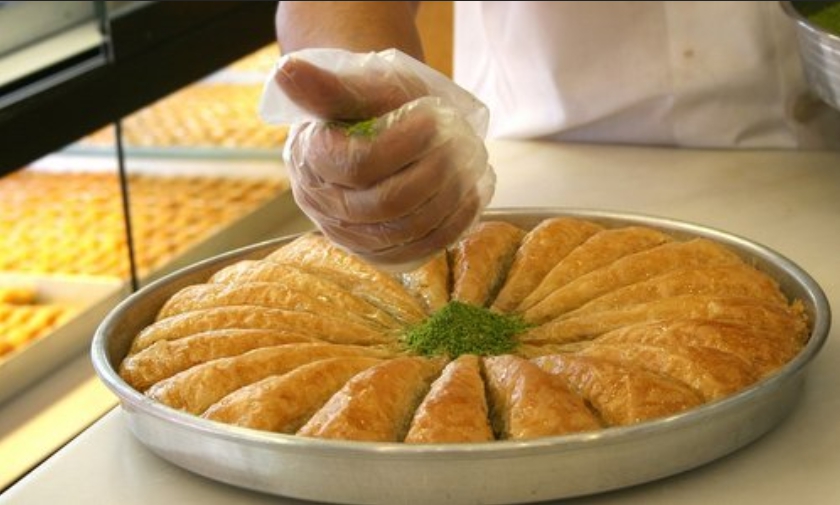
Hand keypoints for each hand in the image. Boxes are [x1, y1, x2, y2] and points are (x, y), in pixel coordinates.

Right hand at [274, 52, 493, 267]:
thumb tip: (286, 70)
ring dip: (450, 197)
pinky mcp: (378, 252)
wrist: (378, 125)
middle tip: (462, 143)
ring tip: (471, 163)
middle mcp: (322, 204)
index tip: (433, 120)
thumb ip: (328, 85)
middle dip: (435, 173)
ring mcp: (350, 234)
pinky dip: (453, 225)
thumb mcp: (355, 85)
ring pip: (407, 230)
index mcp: (311, 160)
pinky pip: (418, 252)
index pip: (359, 166)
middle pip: (387, 204)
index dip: (403, 146)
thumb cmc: (370, 102)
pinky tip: (471, 194)